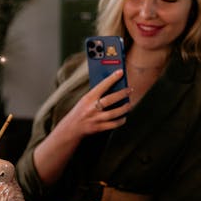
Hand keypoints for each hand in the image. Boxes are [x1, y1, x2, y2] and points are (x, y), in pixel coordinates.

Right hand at [32, 70, 130, 186]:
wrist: (71, 129)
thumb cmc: (80, 112)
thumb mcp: (84, 101)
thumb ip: (96, 96)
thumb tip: (113, 89)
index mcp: (88, 98)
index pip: (102, 86)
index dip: (112, 78)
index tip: (120, 72)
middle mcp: (91, 108)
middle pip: (110, 100)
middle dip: (122, 94)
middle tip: (130, 89)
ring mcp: (95, 119)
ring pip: (114, 113)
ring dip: (124, 108)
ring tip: (129, 104)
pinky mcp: (98, 128)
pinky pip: (113, 124)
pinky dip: (121, 120)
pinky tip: (124, 117)